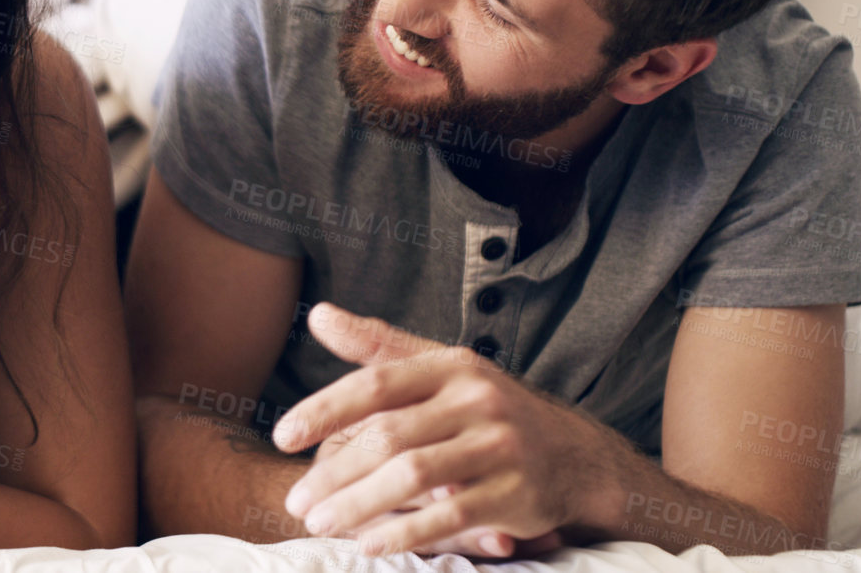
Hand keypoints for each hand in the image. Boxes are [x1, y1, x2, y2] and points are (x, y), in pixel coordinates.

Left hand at [270, 302, 607, 555]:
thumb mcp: (441, 369)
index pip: (376, 383)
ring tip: (320, 523)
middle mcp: (478, 400)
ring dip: (359, 504)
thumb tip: (319, 316)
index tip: (282, 436)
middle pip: (388, 436)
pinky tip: (371, 543)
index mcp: (452, 366)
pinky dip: (407, 532)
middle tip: (297, 501)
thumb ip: (379, 346)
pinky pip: (451, 516)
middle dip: (334, 472)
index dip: (325, 409)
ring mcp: (500, 447)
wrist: (578, 457)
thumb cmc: (489, 410)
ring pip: (413, 476)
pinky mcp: (517, 494)